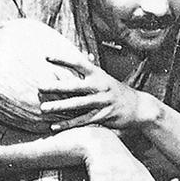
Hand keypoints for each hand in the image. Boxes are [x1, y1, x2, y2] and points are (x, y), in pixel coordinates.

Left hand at [39, 52, 156, 130]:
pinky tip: (54, 126)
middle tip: (40, 87)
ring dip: (60, 107)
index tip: (46, 57)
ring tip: (43, 109)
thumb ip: (93, 68)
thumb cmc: (117, 91)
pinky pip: (83, 120)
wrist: (139, 107)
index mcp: (99, 74)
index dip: (62, 59)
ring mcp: (102, 102)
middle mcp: (100, 86)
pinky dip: (68, 124)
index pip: (78, 63)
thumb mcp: (106, 77)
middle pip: (75, 86)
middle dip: (57, 87)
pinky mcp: (104, 116)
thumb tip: (84, 54)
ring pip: (77, 104)